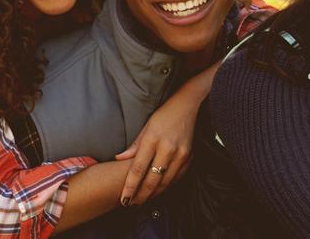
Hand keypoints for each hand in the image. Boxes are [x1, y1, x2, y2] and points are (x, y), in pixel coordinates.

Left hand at [115, 65, 216, 205]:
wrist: (189, 106)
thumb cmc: (164, 114)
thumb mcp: (146, 126)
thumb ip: (134, 145)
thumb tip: (119, 159)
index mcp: (153, 139)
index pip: (138, 168)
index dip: (130, 186)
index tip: (123, 198)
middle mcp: (167, 148)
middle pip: (152, 179)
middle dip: (141, 195)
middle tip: (131, 204)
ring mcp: (181, 154)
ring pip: (165, 182)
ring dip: (153, 194)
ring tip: (143, 200)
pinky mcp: (190, 157)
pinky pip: (177, 177)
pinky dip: (167, 186)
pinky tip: (159, 190)